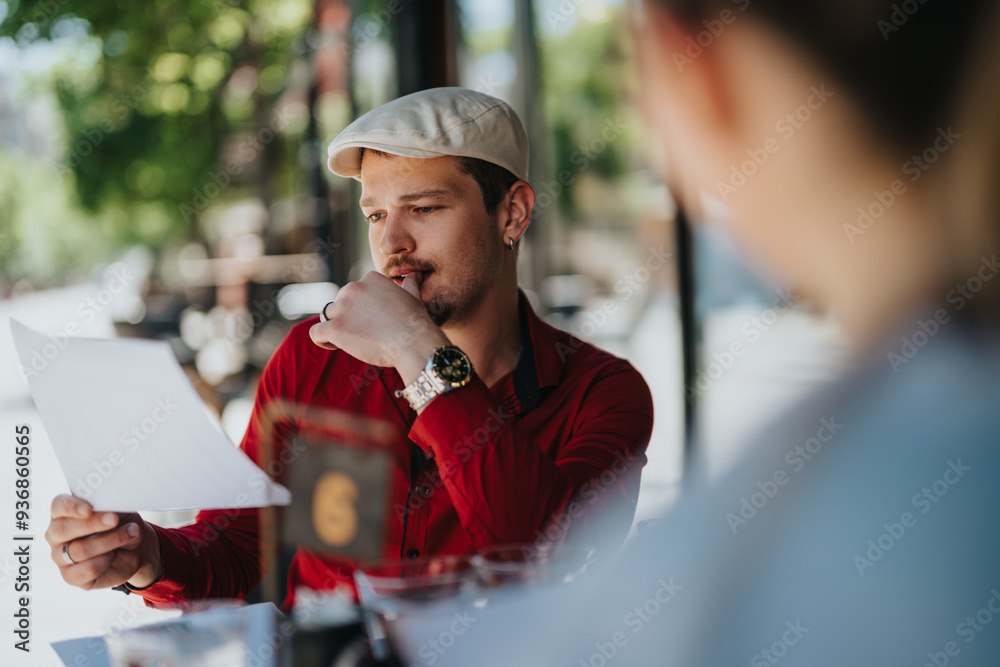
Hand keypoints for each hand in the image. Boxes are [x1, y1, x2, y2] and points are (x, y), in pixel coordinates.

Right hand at [45, 495, 161, 590]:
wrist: (136, 549)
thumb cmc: (122, 524)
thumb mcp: (121, 510)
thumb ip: (109, 506)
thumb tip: (108, 505)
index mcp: (64, 512)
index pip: (59, 506)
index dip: (71, 507)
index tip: (88, 509)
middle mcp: (57, 535)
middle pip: (63, 529)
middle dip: (92, 524)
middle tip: (114, 519)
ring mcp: (60, 557)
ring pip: (79, 550)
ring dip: (109, 541)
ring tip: (130, 533)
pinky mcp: (71, 576)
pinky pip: (86, 570)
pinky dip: (105, 561)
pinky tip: (114, 554)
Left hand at [309, 271, 448, 382]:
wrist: (414, 343)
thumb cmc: (415, 324)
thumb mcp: (414, 297)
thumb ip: (409, 285)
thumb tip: (415, 275)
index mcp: (370, 278)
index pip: (352, 292)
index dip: (358, 308)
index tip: (370, 321)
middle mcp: (354, 288)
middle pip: (338, 303)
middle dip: (346, 317)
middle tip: (364, 334)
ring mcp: (343, 308)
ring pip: (327, 316)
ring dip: (336, 328)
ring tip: (351, 341)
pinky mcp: (335, 328)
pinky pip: (316, 332)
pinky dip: (321, 340)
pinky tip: (334, 346)